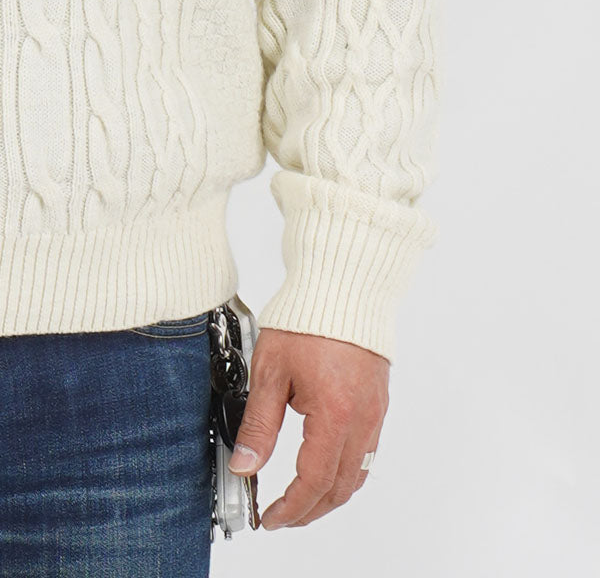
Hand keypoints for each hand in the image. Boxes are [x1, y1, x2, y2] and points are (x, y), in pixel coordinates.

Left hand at [227, 327, 389, 529]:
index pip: (315, 481)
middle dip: (311, 510)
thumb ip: (259, 425)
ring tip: (302, 498)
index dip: (292, 508)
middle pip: (342, 486)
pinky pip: (368, 451)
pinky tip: (327, 466)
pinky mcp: (379, 401)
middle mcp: (363, 418)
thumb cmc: (308, 321)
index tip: (271, 517)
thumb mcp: (271, 372)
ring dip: (331, 494)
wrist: (344, 288)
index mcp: (335, 413)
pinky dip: (347, 470)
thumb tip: (245, 465)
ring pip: (359, 473)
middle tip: (284, 516)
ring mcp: (375, 410)